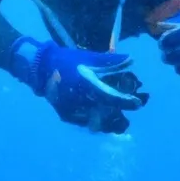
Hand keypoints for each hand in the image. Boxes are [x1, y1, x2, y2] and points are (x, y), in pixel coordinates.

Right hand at [9, 38, 148, 129]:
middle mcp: (81, 101)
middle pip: (106, 115)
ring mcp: (73, 111)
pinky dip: (95, 122)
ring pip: (96, 123)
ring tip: (117, 122)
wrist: (41, 69)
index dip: (126, 102)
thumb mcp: (89, 57)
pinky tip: (101, 120)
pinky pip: (85, 123)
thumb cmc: (67, 61)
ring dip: (108, 122)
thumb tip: (130, 60)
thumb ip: (110, 62)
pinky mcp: (67, 115)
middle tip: (127, 116)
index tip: (138, 104)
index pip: (112, 97)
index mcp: (87, 86)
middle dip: (119, 117)